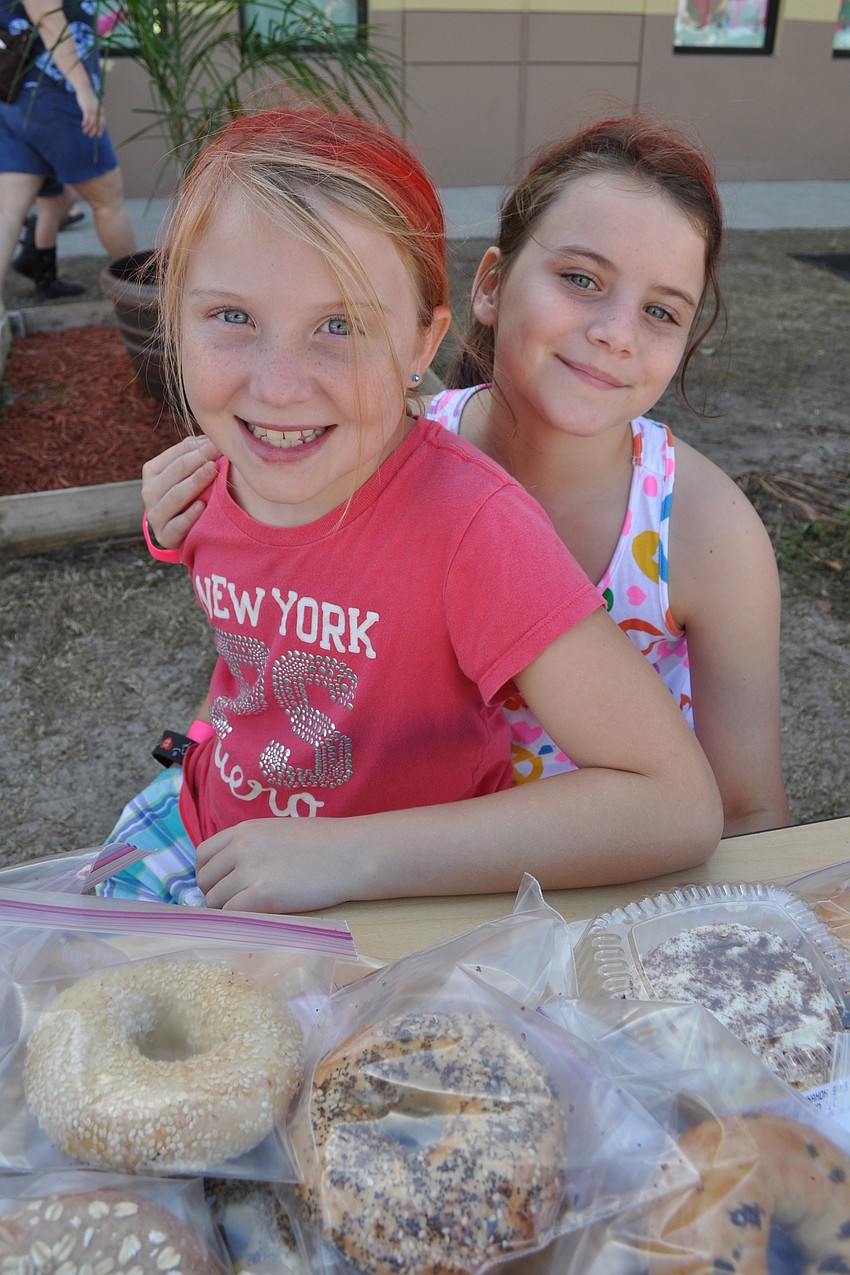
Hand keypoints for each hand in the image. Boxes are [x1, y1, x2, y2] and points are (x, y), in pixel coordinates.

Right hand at [75, 84, 103, 136]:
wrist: (84, 89)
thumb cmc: (88, 98)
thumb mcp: (94, 105)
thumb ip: (96, 112)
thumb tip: (95, 121)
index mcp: (101, 111)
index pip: (103, 123)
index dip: (101, 130)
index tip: (98, 136)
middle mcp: (98, 112)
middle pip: (97, 124)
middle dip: (94, 132)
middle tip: (90, 136)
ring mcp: (93, 111)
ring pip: (91, 123)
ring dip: (88, 129)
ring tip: (84, 132)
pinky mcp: (87, 109)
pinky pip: (86, 119)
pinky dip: (84, 124)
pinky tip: (82, 126)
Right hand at [142, 436, 220, 549]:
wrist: (177, 531)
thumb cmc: (186, 494)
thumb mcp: (184, 473)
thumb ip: (192, 454)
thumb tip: (208, 437)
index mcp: (152, 472)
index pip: (175, 455)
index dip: (197, 447)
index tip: (218, 441)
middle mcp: (149, 492)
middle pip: (176, 472)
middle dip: (199, 459)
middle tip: (219, 450)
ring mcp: (155, 515)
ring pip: (175, 496)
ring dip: (195, 482)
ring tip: (213, 470)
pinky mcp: (165, 536)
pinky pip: (177, 525)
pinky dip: (189, 515)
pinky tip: (203, 506)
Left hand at [196, 817, 370, 913]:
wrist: (352, 853)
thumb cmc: (326, 843)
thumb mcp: (280, 831)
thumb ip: (253, 845)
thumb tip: (235, 869)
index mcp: (245, 829)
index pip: (203, 854)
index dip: (209, 874)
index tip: (221, 885)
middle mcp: (241, 847)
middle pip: (205, 880)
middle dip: (215, 895)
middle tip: (234, 906)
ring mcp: (250, 871)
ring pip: (215, 901)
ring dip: (226, 912)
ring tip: (248, 915)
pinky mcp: (263, 895)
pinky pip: (232, 914)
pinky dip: (237, 921)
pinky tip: (254, 921)